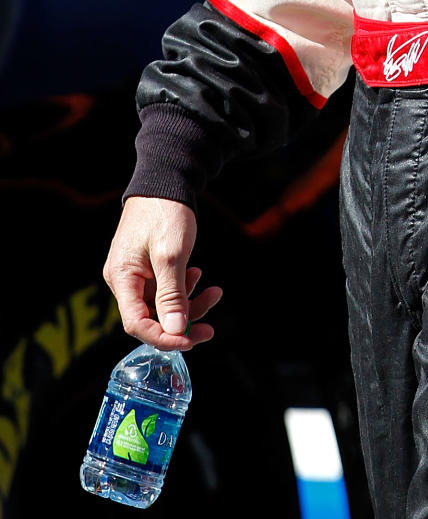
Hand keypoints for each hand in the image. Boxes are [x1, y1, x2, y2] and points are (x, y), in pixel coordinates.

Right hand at [103, 196, 222, 350]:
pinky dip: (184, 287)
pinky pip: (165, 288)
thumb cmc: (165, 212)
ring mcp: (136, 273)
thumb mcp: (171, 255)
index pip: (137, 324)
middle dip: (183, 322)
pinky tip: (198, 274)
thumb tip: (175, 330)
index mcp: (121, 278)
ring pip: (162, 304)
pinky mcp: (148, 266)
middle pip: (151, 317)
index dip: (164, 337)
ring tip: (214, 292)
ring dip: (189, 303)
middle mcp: (124, 280)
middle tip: (210, 327)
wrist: (166, 179)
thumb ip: (171, 294)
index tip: (191, 339)